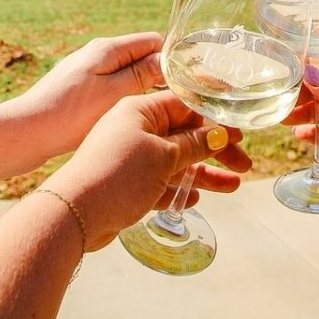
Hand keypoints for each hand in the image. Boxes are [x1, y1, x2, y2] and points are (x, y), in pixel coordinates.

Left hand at [6, 33, 163, 158]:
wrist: (25, 134)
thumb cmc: (68, 115)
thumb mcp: (113, 94)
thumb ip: (141, 74)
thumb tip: (167, 59)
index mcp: (107, 49)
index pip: (152, 41)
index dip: (172, 59)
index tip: (187, 82)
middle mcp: (97, 55)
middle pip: (140, 57)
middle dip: (159, 75)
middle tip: (177, 102)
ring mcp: (87, 72)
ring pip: (127, 74)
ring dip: (142, 89)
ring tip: (155, 113)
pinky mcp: (79, 91)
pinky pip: (112, 88)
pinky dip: (124, 99)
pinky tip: (128, 119)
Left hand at [45, 89, 251, 249]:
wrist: (73, 214)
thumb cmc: (117, 174)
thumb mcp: (162, 156)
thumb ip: (192, 144)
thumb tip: (217, 134)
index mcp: (140, 109)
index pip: (185, 104)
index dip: (215, 117)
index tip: (241, 130)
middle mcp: (135, 128)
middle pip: (184, 134)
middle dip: (215, 149)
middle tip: (245, 163)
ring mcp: (130, 157)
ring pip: (175, 161)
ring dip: (203, 172)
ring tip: (233, 186)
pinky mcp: (125, 183)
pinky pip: (158, 182)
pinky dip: (177, 189)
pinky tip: (195, 199)